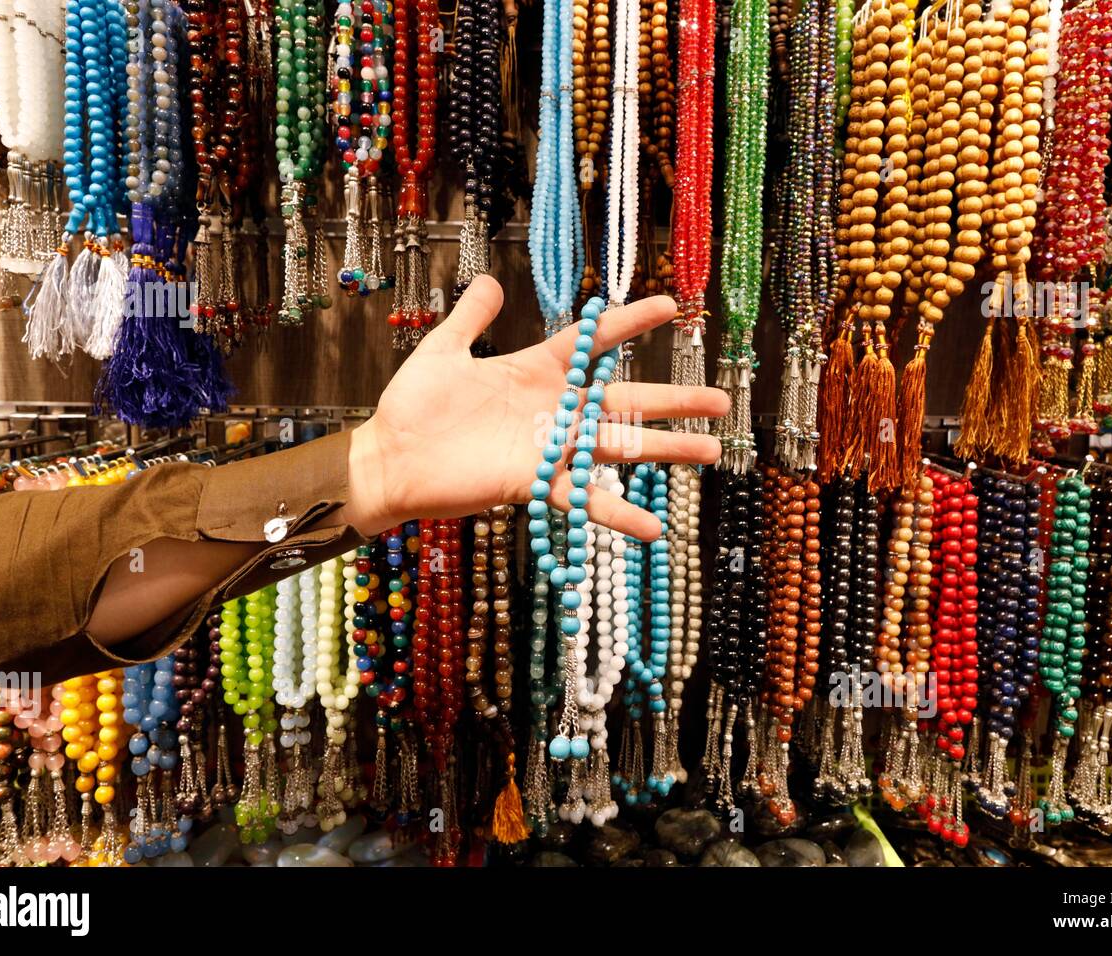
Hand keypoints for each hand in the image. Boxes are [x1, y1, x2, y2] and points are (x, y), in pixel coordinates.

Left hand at [345, 275, 727, 540]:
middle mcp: (553, 410)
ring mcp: (549, 448)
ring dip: (665, 451)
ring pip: (619, 448)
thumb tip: (488, 278)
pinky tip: (653, 529)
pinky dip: (617, 515)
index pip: (593, 341)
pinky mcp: (534, 483)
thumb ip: (470, 318)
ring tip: (711, 452)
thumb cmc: (413, 407)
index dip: (630, 324)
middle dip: (674, 400)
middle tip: (720, 399)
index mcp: (535, 371)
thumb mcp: (442, 351)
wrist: (390, 460)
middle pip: (626, 401)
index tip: (671, 306)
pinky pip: (583, 500)